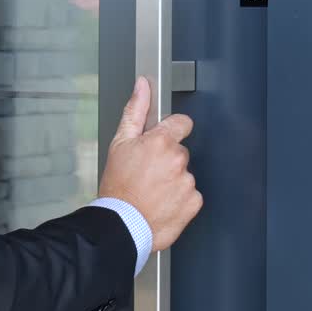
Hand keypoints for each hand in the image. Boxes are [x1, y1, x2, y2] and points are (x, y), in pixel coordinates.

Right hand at [98, 77, 201, 251]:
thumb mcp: (119, 144)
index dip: (172, 130)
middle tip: (147, 173)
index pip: (182, 123)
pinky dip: (179, 199)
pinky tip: (162, 203)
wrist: (121, 226)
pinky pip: (190, 195)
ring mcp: (188, 181)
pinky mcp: (194, 202)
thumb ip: (135, 110)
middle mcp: (178, 159)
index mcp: (161, 141)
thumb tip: (143, 84)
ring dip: (172, 180)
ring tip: (152, 191)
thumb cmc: (118, 188)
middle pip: (180, 151)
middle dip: (167, 159)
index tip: (164, 141)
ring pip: (184, 174)